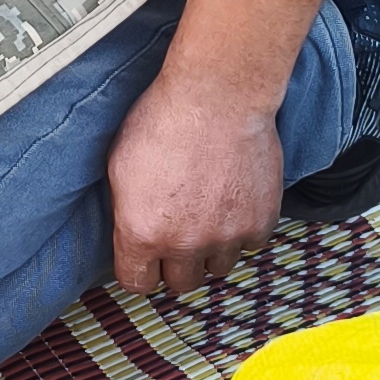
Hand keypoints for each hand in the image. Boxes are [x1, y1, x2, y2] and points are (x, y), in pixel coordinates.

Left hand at [105, 57, 284, 295]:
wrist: (217, 96)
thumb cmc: (165, 119)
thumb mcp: (120, 164)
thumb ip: (125, 211)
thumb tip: (130, 232)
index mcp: (142, 233)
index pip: (137, 284)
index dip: (140, 270)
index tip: (146, 259)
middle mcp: (184, 244)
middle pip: (180, 283)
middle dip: (176, 262)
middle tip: (179, 233)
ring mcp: (225, 237)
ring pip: (217, 267)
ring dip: (212, 248)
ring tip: (209, 212)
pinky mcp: (259, 223)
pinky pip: (250, 244)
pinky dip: (243, 229)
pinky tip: (234, 200)